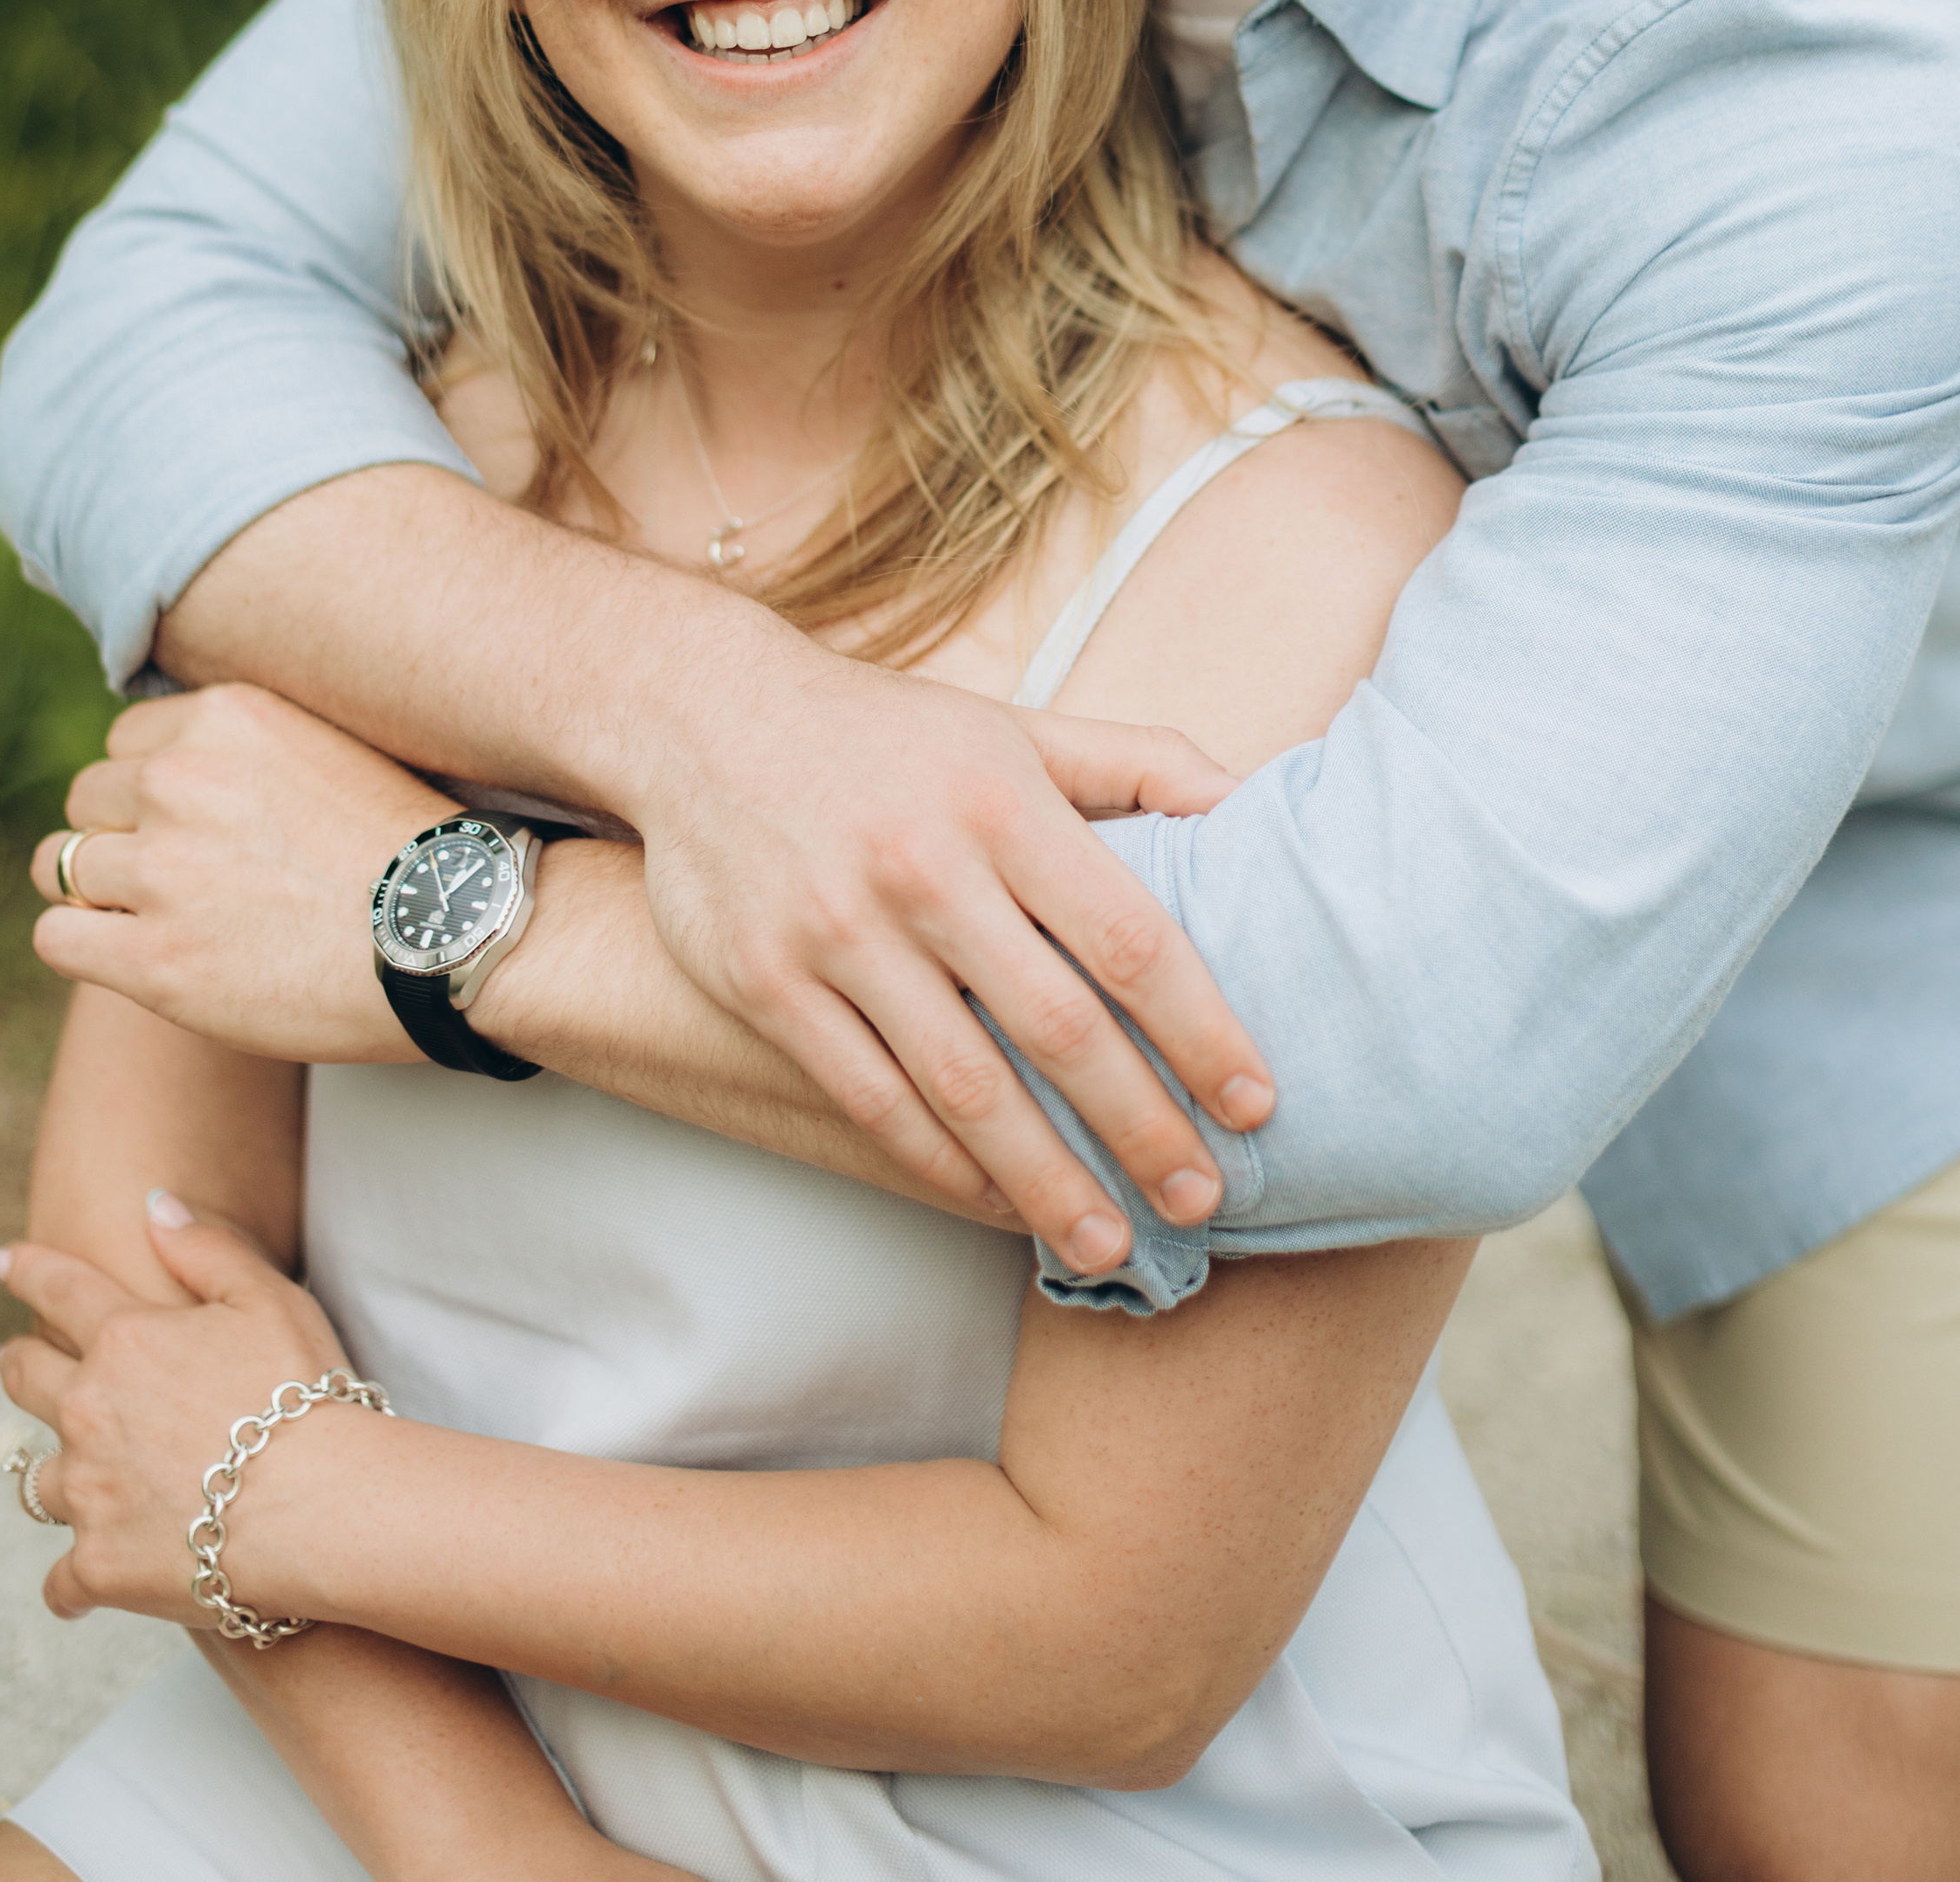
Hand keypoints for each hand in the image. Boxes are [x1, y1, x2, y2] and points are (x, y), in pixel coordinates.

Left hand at [0, 1196, 355, 1627]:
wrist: (319, 1508)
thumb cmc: (305, 1395)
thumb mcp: (267, 1297)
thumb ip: (205, 1247)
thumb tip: (153, 1202)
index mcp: (125, 1338)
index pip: (59, 1289)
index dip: (28, 1269)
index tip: (2, 1260)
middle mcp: (88, 1411)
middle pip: (25, 1379)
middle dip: (18, 1364)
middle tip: (17, 1362)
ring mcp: (88, 1494)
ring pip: (43, 1482)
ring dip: (60, 1477)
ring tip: (77, 1481)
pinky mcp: (99, 1566)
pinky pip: (62, 1583)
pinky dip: (72, 1585)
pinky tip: (81, 1592)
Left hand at [31, 688, 440, 1058]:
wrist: (457, 934)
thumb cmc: (407, 853)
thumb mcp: (324, 751)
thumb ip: (243, 750)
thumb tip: (172, 765)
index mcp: (225, 717)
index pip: (127, 743)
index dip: (153, 793)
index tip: (195, 829)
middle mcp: (180, 779)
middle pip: (89, 798)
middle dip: (125, 838)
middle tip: (184, 882)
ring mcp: (163, 870)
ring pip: (61, 864)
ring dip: (101, 893)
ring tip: (163, 921)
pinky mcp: (156, 957)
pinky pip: (57, 935)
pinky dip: (86, 946)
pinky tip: (140, 958)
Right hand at [619, 647, 1272, 1279]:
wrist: (705, 716)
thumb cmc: (888, 735)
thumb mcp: (1014, 728)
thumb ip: (1136, 761)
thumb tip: (1251, 800)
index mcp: (1001, 802)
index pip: (1127, 936)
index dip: (1199, 1030)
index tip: (1254, 1104)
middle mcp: (925, 869)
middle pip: (1056, 1028)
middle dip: (1139, 1127)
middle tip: (1199, 1200)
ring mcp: (839, 931)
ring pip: (963, 1086)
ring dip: (1046, 1179)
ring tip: (1108, 1242)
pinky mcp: (768, 982)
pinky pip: (870, 1097)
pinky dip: (939, 1163)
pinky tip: (996, 1201)